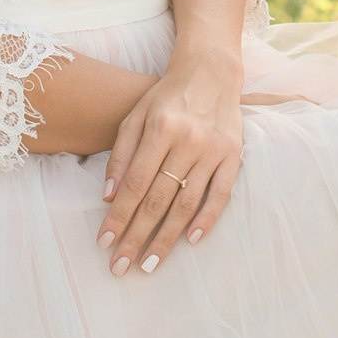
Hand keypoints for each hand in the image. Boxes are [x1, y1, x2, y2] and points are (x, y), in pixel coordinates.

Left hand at [95, 47, 243, 275]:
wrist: (210, 71)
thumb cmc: (167, 96)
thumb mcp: (135, 115)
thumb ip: (121, 154)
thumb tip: (107, 196)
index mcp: (160, 128)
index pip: (135, 183)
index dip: (118, 216)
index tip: (104, 242)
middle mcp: (187, 140)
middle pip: (158, 199)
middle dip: (137, 236)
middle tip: (121, 267)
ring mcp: (213, 149)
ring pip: (186, 202)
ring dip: (167, 237)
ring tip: (150, 263)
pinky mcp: (233, 154)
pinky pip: (221, 193)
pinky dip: (207, 218)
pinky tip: (191, 240)